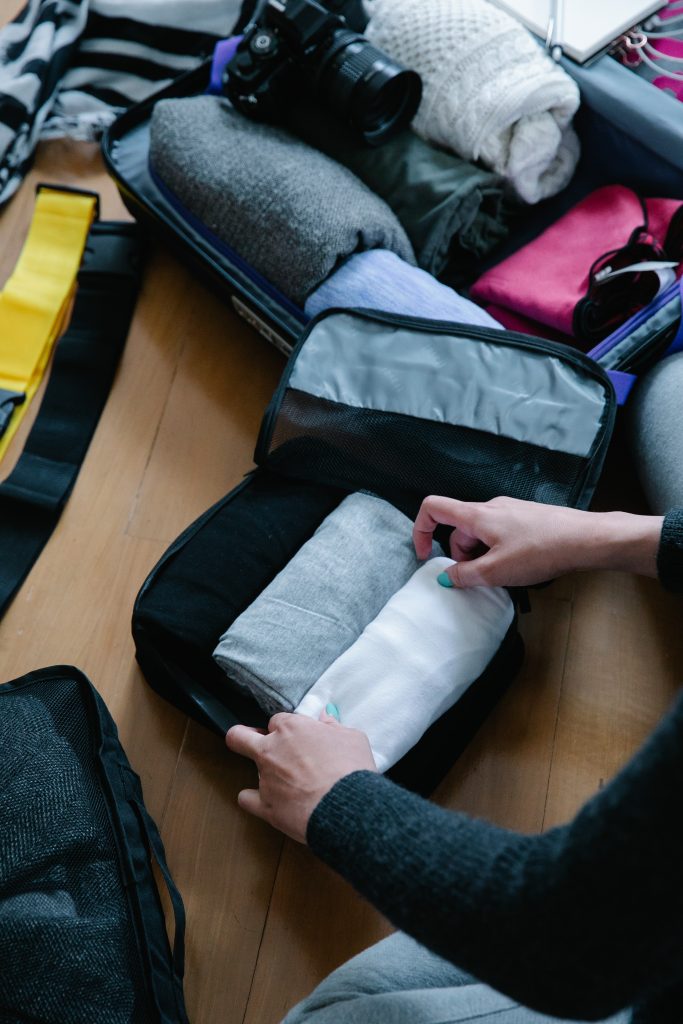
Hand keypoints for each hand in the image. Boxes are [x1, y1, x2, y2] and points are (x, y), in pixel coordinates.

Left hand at [225, 712, 376, 842]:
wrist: (348, 806)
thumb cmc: (351, 769)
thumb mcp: (352, 738)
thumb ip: (334, 725)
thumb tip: (326, 716)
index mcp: (291, 728)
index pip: (277, 721)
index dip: (286, 729)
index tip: (295, 737)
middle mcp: (272, 749)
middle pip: (240, 736)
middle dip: (243, 737)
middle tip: (254, 742)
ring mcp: (265, 778)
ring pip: (250, 770)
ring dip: (265, 774)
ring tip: (286, 785)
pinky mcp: (265, 805)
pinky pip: (246, 799)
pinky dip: (253, 800)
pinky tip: (264, 801)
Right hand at [413, 495, 662, 587]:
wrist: (586, 538)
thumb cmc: (541, 550)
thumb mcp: (497, 570)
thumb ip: (465, 575)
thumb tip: (445, 577)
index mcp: (477, 515)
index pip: (433, 508)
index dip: (420, 530)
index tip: (425, 556)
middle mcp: (490, 507)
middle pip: (459, 528)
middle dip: (460, 555)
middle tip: (479, 578)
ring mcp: (510, 511)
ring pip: (481, 533)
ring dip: (481, 556)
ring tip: (503, 575)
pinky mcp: (527, 518)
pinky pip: (500, 533)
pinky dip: (498, 551)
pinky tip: (519, 566)